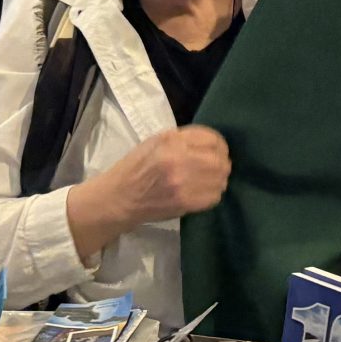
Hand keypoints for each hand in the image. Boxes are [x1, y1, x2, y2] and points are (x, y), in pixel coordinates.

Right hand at [67, 127, 231, 261]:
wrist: (120, 197)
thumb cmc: (136, 167)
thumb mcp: (155, 142)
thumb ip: (183, 140)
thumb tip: (211, 144)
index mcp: (170, 140)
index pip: (212, 138)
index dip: (218, 144)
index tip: (216, 149)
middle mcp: (179, 159)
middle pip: (220, 160)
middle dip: (221, 162)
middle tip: (215, 166)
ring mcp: (183, 183)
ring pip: (220, 179)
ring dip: (218, 179)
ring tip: (209, 180)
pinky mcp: (185, 202)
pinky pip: (213, 197)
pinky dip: (212, 194)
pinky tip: (203, 192)